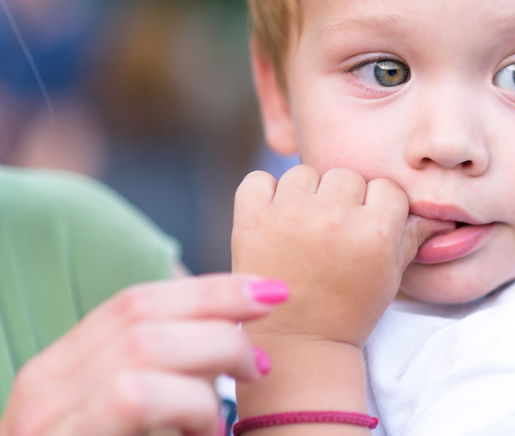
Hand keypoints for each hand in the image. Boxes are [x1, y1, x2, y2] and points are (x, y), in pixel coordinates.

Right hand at [0, 274, 284, 435]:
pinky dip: (189, 408)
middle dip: (220, 321)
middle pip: (143, 316)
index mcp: (60, 372)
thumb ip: (164, 380)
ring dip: (207, 369)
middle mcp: (44, 387)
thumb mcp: (136, 423)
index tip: (271, 291)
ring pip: (144, 349)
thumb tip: (236, 340)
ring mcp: (47, 420)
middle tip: (262, 363)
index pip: (136, 302)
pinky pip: (135, 396)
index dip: (209, 290)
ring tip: (225, 418)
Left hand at [232, 165, 448, 348]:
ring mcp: (289, 215)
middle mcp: (334, 216)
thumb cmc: (349, 310)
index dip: (379, 207)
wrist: (297, 345)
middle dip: (344, 198)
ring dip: (306, 194)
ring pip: (305, 173)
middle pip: (347, 175)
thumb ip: (413, 236)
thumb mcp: (391, 274)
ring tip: (305, 227)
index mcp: (374, 230)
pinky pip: (258, 179)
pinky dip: (265, 194)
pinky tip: (275, 219)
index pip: (386, 187)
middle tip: (335, 231)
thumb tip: (442, 214)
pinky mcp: (251, 219)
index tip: (368, 230)